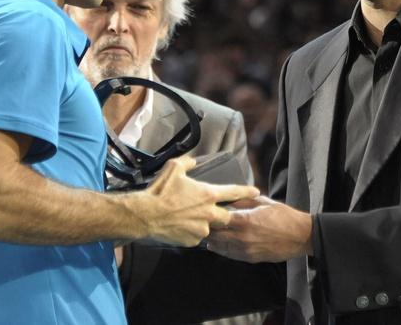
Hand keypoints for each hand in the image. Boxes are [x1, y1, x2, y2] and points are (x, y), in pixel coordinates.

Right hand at [140, 156, 259, 246]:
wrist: (144, 214)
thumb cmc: (160, 190)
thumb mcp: (174, 168)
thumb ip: (189, 162)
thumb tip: (194, 160)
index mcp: (208, 194)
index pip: (234, 192)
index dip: (247, 192)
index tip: (256, 192)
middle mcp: (209, 213)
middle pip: (226, 216)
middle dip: (223, 214)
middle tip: (210, 211)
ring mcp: (201, 229)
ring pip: (209, 227)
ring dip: (203, 223)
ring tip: (186, 218)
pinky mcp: (192, 241)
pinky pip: (196, 237)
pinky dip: (191, 232)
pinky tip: (179, 226)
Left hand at [205, 196, 311, 262]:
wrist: (300, 236)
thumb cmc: (284, 216)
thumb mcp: (263, 202)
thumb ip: (243, 201)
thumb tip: (228, 199)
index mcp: (245, 220)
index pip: (217, 219)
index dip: (209, 215)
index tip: (205, 211)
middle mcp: (242, 236)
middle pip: (214, 235)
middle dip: (208, 228)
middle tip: (203, 223)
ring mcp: (245, 249)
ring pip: (219, 247)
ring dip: (212, 240)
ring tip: (207, 234)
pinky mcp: (250, 258)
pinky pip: (229, 255)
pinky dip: (221, 250)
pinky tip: (215, 246)